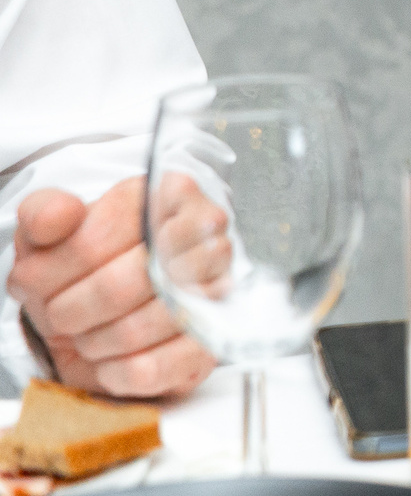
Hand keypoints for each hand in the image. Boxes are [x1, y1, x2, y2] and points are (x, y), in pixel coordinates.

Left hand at [8, 179, 217, 398]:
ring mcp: (217, 289)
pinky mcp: (209, 343)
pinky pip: (150, 369)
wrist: (109, 311)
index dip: (54, 271)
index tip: (37, 282)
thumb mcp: (53, 231)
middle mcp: (205, 236)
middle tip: (60, 314)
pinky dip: (114, 372)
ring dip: (93, 341)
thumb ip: (43, 214)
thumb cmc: (85, 267)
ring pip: (137, 329)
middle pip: (122, 284)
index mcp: (168, 195)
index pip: (97, 238)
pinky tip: (108, 359)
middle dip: (73, 310)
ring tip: (86, 333)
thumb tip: (57, 216)